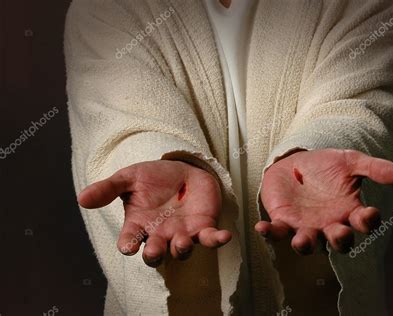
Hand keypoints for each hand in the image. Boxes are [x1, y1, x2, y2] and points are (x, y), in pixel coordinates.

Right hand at [78, 160, 230, 266]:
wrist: (182, 169)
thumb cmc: (154, 178)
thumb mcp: (129, 177)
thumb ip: (108, 188)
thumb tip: (81, 199)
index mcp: (139, 225)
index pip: (129, 241)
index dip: (128, 245)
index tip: (128, 245)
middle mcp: (159, 234)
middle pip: (155, 254)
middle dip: (154, 255)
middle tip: (153, 251)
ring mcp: (182, 233)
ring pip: (182, 250)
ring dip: (182, 249)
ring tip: (182, 241)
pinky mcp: (203, 227)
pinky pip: (211, 238)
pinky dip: (218, 240)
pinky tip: (225, 236)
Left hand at [256, 149, 392, 253]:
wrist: (296, 160)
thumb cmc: (326, 165)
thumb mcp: (349, 161)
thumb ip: (372, 168)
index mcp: (349, 212)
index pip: (364, 223)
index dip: (368, 222)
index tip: (370, 213)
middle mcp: (329, 225)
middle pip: (339, 242)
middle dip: (340, 240)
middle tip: (340, 232)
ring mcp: (306, 226)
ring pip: (308, 244)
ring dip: (305, 245)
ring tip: (302, 241)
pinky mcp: (283, 222)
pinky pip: (277, 232)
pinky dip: (269, 232)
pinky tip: (261, 227)